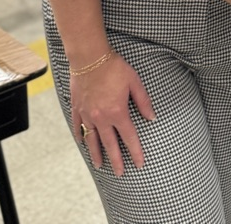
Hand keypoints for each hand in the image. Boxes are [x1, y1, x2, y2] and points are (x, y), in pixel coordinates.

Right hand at [71, 53, 155, 174]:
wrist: (90, 57)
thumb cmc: (114, 67)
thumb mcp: (134, 81)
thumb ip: (143, 101)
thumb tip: (152, 117)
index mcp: (117, 112)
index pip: (129, 137)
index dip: (135, 151)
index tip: (139, 163)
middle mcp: (101, 118)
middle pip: (110, 144)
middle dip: (116, 160)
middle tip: (120, 173)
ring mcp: (87, 115)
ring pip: (92, 140)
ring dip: (97, 154)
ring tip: (100, 165)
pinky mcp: (77, 108)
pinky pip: (78, 127)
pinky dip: (80, 136)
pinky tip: (83, 142)